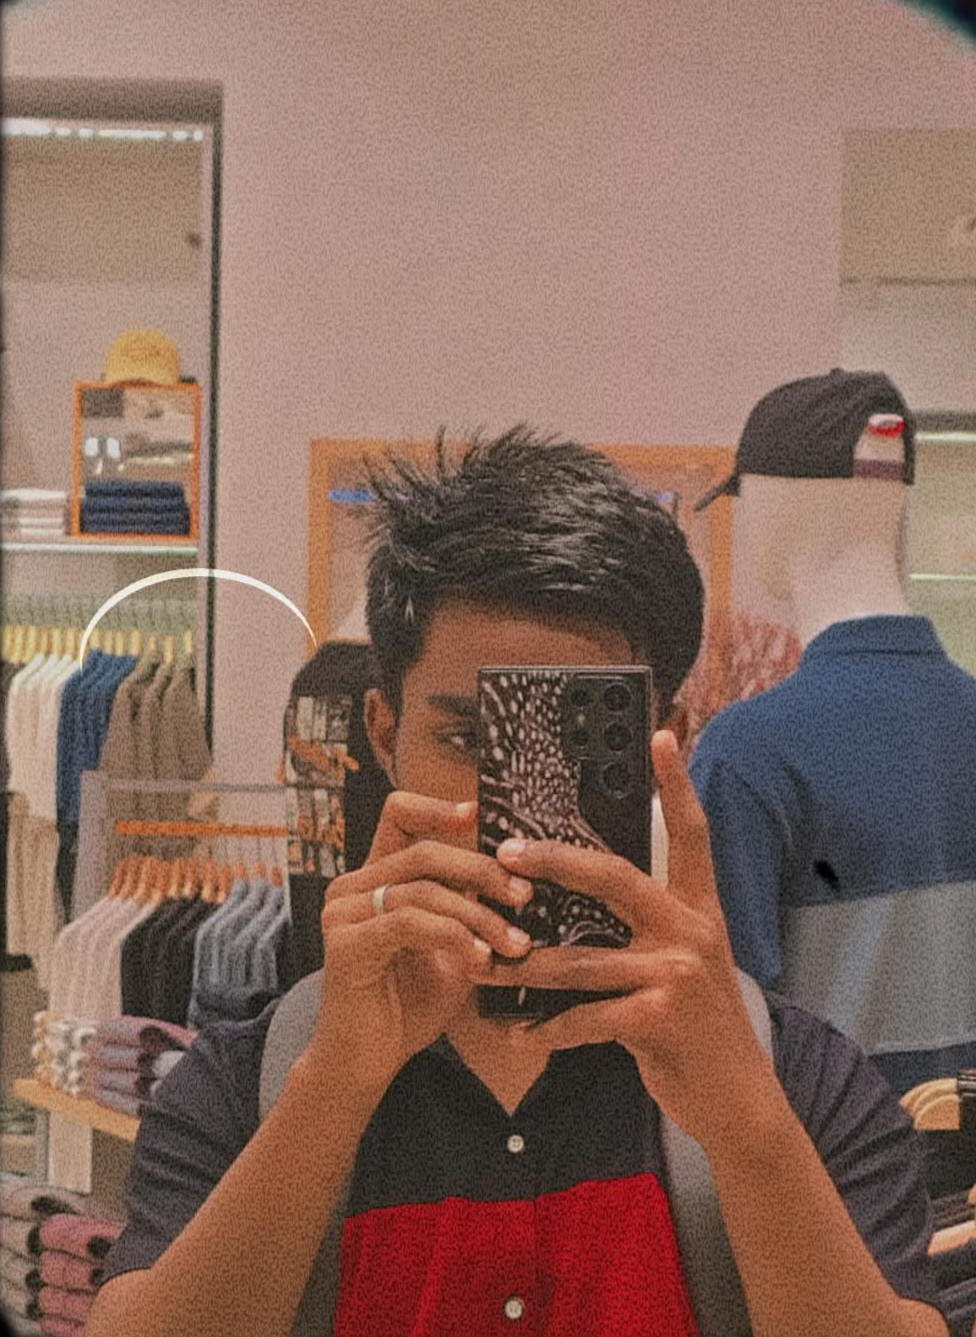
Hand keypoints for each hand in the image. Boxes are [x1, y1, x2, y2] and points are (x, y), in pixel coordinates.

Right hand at [310, 792, 533, 1097]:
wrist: (367, 1062)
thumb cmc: (410, 1003)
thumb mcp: (452, 945)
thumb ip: (470, 907)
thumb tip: (522, 877)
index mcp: (376, 876)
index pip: (398, 813)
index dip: (439, 809)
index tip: (481, 818)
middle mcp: (352, 886)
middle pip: (424, 851)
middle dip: (483, 871)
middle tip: (525, 897)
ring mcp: (344, 912)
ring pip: (424, 889)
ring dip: (478, 916)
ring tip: (514, 945)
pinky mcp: (345, 944)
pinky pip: (409, 923)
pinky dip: (454, 937)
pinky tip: (480, 961)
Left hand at [493, 731, 776, 1150]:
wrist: (737, 1100)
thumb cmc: (697, 1027)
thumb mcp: (686, 965)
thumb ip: (647, 930)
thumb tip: (584, 894)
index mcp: (698, 909)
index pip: (691, 834)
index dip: (676, 784)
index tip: (659, 736)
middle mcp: (691, 930)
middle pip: (613, 876)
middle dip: (553, 861)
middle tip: (504, 853)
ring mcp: (677, 973)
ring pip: (579, 959)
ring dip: (523, 966)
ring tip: (481, 965)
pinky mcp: (659, 1018)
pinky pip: (583, 1017)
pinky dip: (544, 1030)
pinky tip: (514, 1033)